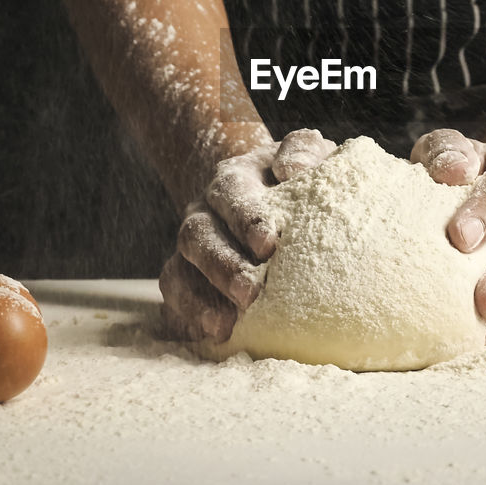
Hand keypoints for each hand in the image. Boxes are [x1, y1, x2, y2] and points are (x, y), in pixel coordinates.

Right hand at [159, 129, 336, 341]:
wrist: (275, 196)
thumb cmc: (301, 178)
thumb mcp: (308, 154)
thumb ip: (304, 149)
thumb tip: (294, 169)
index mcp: (234, 179)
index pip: (230, 192)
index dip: (245, 218)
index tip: (269, 245)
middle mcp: (205, 211)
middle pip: (197, 234)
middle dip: (222, 266)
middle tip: (251, 292)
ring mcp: (192, 248)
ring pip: (179, 269)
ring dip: (201, 298)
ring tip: (227, 324)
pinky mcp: (187, 278)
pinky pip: (177, 298)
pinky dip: (191, 316)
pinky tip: (215, 335)